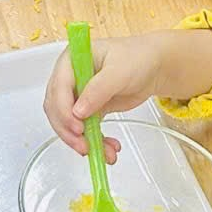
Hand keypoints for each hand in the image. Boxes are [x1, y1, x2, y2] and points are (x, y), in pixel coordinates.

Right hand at [41, 27, 211, 156]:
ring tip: (105, 153)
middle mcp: (70, 78)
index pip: (58, 88)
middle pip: (58, 109)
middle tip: (85, 147)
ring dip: (83, 141)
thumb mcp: (119, 71)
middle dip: (70, 131)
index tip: (78, 128)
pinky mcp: (89, 109)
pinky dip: (95, 141)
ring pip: (70, 124)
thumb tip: (78, 112)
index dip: (64, 110)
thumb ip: (98, 90)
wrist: (153, 67)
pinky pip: (85, 130)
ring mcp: (78, 95)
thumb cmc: (137, 58)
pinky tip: (109, 149)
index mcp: (71, 61)